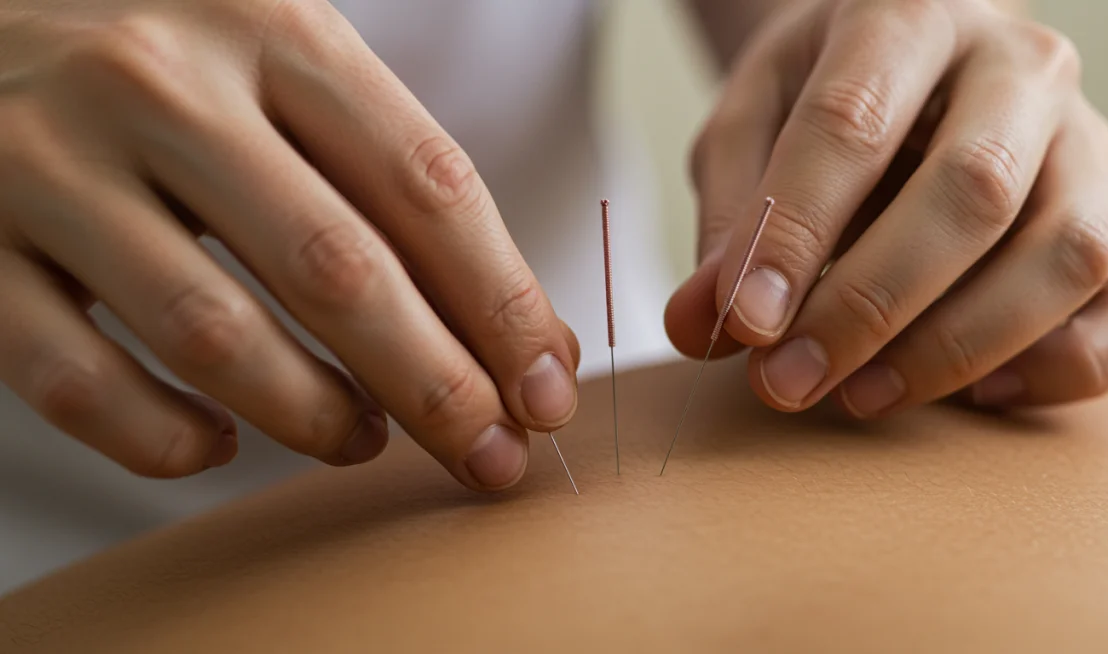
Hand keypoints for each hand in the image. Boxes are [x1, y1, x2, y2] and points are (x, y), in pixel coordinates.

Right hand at [0, 0, 578, 488]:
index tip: (546, 389)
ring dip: (314, 418)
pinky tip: (217, 444)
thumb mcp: (293, 69)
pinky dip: (160, 439)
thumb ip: (400, 181)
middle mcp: (160, 84)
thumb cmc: (177, 58)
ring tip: (363, 441)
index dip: (503, 306)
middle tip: (492, 457)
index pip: (426, 185)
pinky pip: (75, 382)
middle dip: (437, 388)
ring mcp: (51, 164)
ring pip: (213, 336)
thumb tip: (529, 341)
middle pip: (337, 270)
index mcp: (270, 27)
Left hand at [667, 0, 1107, 416]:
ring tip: (858, 396)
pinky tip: (977, 392)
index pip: (854, 125)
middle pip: (974, 193)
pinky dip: (1064, 366)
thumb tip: (702, 324)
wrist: (912, 66)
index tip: (744, 325)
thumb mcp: (748, 127)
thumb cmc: (821, 96)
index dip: (796, 235)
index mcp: (908, 16)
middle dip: (871, 306)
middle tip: (786, 382)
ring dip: (956, 348)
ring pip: (1065, 255)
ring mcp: (1088, 144)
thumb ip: (729, 218)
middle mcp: (1018, 69)